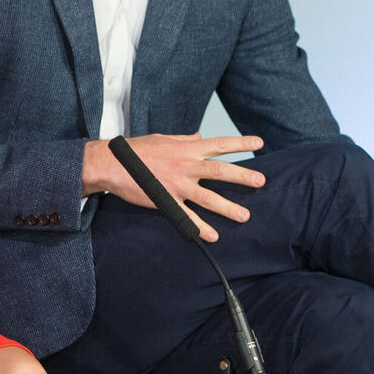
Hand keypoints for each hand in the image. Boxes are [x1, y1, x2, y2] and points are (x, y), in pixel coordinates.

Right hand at [84, 133, 265, 242]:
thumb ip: (184, 140)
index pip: (219, 144)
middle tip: (261, 181)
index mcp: (186, 149)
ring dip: (228, 208)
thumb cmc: (135, 150)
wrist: (112, 164)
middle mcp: (186, 166)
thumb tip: (200, 136)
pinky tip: (212, 236)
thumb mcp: (163, 139)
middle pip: (220, 171)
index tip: (259, 142)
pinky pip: (186, 217)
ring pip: (208, 198)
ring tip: (245, 216)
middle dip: (242, 176)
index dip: (240, 143)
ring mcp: (177, 185)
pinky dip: (200, 228)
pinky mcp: (166, 201)